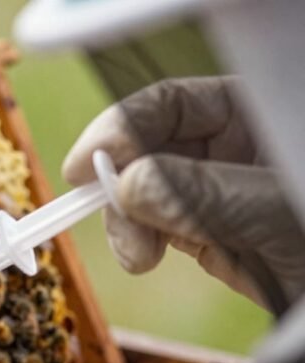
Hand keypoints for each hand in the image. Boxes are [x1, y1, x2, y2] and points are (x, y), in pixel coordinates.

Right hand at [62, 76, 304, 312]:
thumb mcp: (280, 214)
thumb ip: (207, 195)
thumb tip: (131, 185)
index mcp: (258, 112)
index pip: (175, 101)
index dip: (123, 125)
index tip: (86, 164)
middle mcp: (233, 145)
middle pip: (149, 143)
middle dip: (122, 180)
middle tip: (113, 220)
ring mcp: (216, 188)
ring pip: (142, 187)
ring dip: (125, 219)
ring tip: (136, 257)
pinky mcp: (206, 230)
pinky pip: (152, 223)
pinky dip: (136, 239)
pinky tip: (142, 257)